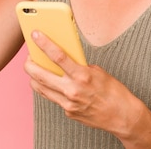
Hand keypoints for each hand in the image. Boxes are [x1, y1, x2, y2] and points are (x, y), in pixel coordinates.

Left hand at [24, 31, 143, 136]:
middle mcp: (72, 90)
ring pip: (41, 88)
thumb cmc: (114, 91)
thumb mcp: (98, 72)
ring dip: (34, 78)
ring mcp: (68, 104)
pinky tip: (51, 83)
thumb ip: (80, 66)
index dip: (44, 44)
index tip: (35, 35)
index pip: (58, 56)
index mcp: (82, 76)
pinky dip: (50, 89)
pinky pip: (53, 98)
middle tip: (28, 57)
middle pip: (41, 75)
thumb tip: (64, 60)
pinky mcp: (68, 112)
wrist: (122, 116)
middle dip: (30, 64)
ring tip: (34, 69)